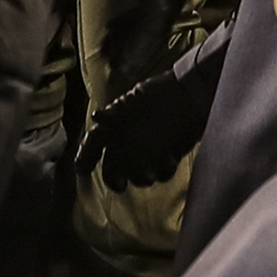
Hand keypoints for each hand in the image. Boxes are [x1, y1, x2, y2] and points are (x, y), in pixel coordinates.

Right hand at [76, 68, 207, 191]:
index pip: (93, 144)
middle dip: (114, 178)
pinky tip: (169, 159)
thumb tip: (96, 117)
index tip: (82, 169)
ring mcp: (148, 151)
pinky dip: (163, 170)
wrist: (193, 93)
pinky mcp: (168, 156)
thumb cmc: (160, 93)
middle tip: (120, 183)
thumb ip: (115, 112)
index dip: (86, 157)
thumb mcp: (134, 99)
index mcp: (115, 126)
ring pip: (137, 175)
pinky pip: (161, 173)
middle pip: (113, 168)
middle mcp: (128, 142)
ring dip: (141, 177)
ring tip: (149, 172)